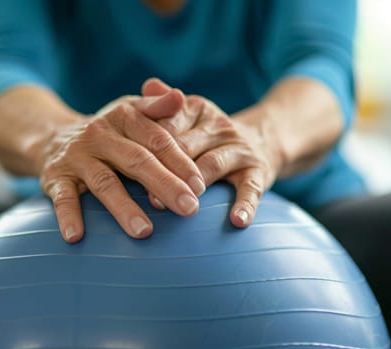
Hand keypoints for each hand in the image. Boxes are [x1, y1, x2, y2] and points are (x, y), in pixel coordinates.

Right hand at [40, 91, 205, 242]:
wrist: (54, 137)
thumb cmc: (109, 131)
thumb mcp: (131, 112)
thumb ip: (158, 108)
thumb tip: (181, 96)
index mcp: (123, 117)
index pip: (157, 139)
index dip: (180, 162)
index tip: (200, 186)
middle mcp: (99, 134)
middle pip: (136, 161)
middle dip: (165, 185)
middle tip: (189, 209)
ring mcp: (76, 156)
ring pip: (104, 183)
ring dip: (124, 208)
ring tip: (145, 232)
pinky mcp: (55, 176)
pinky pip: (62, 197)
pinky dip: (68, 216)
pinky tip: (77, 236)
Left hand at [141, 78, 283, 226]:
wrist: (262, 139)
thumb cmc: (207, 133)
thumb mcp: (188, 114)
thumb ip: (164, 104)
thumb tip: (148, 84)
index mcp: (196, 109)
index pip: (168, 124)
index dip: (148, 145)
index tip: (129, 164)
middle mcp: (219, 125)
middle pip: (187, 146)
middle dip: (167, 170)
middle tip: (149, 195)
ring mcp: (240, 148)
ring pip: (214, 165)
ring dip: (196, 186)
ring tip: (183, 208)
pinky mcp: (258, 170)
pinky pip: (251, 188)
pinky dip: (245, 205)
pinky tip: (236, 221)